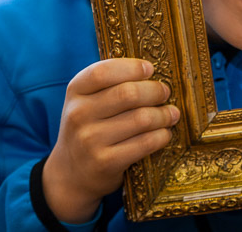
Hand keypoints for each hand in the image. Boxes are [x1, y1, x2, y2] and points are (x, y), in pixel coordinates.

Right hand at [42, 58, 179, 223]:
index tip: (150, 69)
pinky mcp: (105, 162)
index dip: (132, 68)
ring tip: (171, 114)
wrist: (71, 173)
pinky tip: (164, 133)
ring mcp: (90, 140)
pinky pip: (145, 143)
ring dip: (164, 115)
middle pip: (129, 93)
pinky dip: (162, 136)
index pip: (103, 72)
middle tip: (165, 93)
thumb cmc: (90, 127)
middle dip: (156, 91)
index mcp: (75, 92)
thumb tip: (152, 71)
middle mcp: (78, 114)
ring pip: (142, 118)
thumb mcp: (89, 101)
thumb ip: (112, 84)